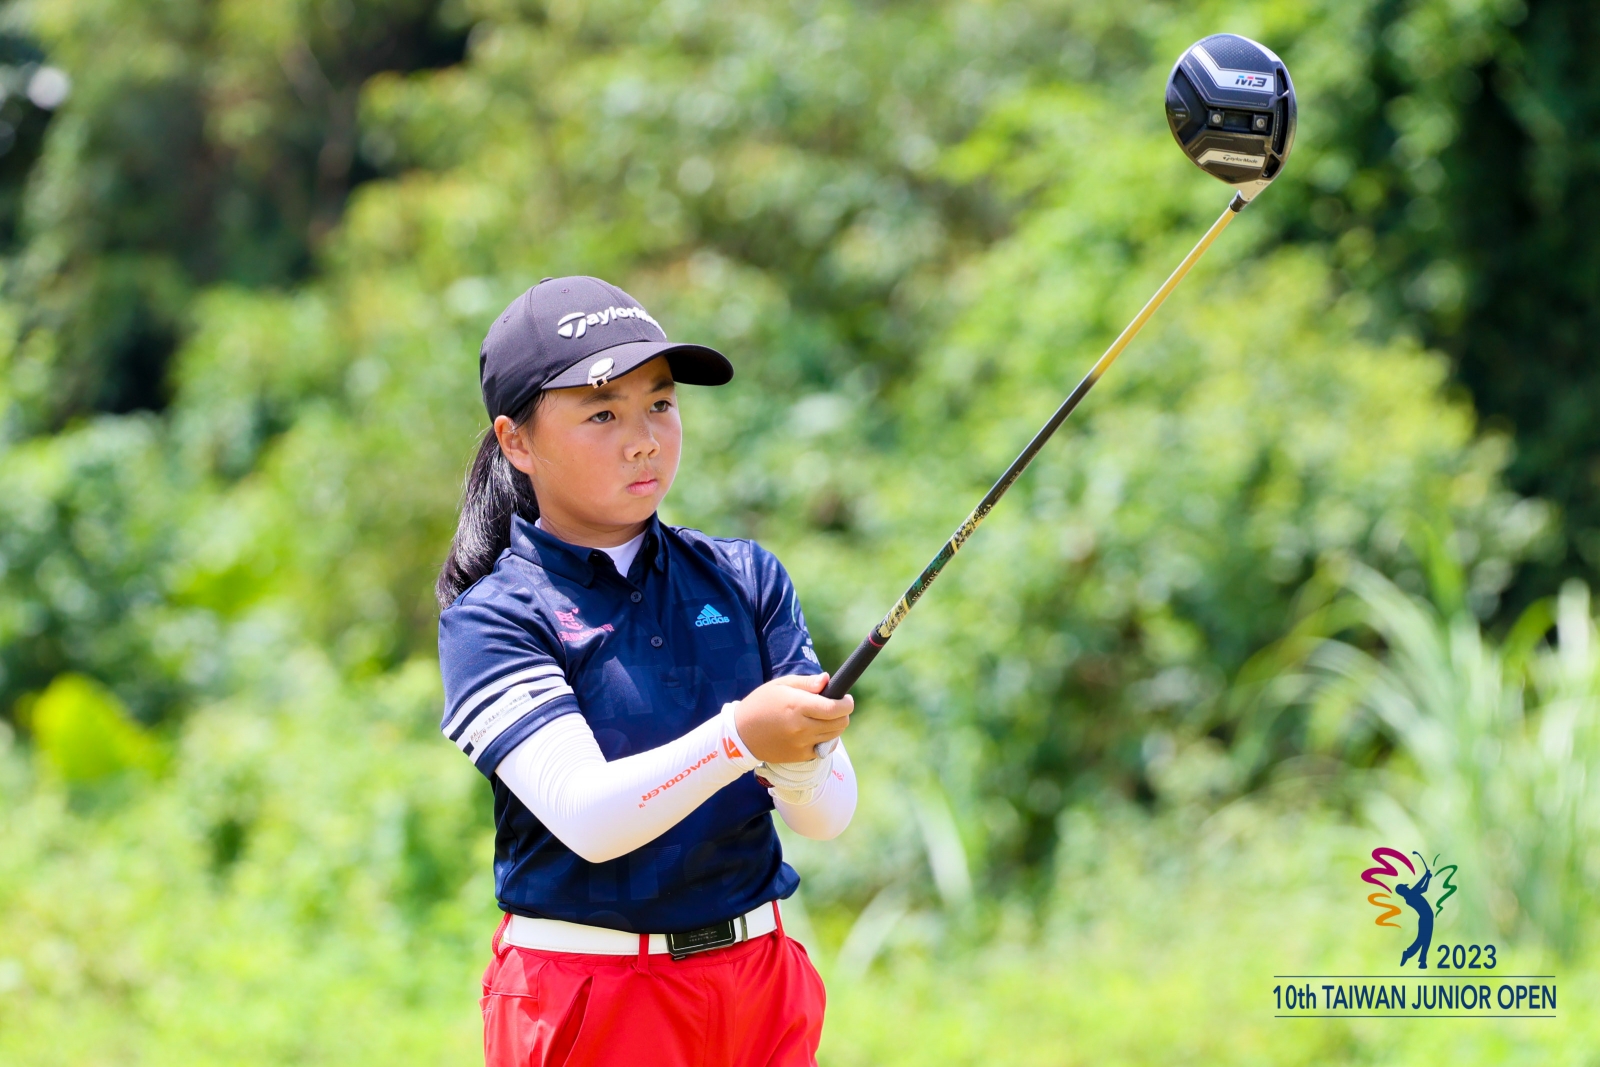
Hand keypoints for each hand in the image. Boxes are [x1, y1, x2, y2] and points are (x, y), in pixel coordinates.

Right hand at [733, 673, 852, 763]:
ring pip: (835, 736)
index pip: (835, 708)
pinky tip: (818, 732)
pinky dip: (827, 740)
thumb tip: (827, 680)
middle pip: (840, 723)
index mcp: (798, 705)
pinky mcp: (800, 756)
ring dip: (836, 726)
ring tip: (825, 718)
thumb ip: (806, 683)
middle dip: (844, 713)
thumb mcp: (780, 685)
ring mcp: (801, 743)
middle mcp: (802, 727)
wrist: (741, 734)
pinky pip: (824, 749)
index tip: (846, 698)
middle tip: (837, 706)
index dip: (847, 703)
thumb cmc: (761, 704)